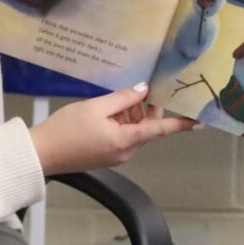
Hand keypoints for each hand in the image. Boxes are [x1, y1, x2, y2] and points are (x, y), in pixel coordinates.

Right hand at [29, 84, 195, 175]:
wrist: (42, 153)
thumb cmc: (67, 130)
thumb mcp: (97, 107)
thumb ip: (124, 98)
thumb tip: (144, 90)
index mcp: (127, 140)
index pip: (161, 129)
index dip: (181, 124)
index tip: (200, 121)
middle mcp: (127, 151)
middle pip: (147, 127)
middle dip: (145, 108)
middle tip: (134, 89)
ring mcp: (117, 155)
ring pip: (134, 130)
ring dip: (130, 114)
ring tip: (112, 101)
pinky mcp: (107, 155)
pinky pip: (123, 135)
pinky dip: (120, 122)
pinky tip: (106, 111)